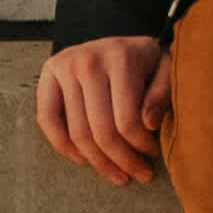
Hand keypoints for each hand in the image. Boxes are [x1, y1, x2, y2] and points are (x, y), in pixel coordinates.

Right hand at [36, 35, 172, 186]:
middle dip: (122, 161)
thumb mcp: (165, 68)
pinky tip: (86, 160)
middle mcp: (87, 61)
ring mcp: (64, 67)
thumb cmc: (145, 59)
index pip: (127, 120)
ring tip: (118, 175)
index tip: (152, 155)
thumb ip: (163, 93)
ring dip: (98, 162)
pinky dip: (65, 147)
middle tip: (139, 174)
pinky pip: (48, 120)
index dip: (140, 146)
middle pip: (101, 131)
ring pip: (77, 133)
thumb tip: (148, 124)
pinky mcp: (48, 74)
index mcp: (120, 58)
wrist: (116, 38)